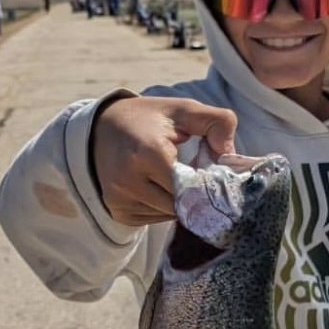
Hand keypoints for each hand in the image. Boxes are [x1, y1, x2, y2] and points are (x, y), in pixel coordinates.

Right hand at [91, 95, 237, 226]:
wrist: (99, 129)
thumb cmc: (148, 120)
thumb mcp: (183, 110)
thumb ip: (216, 121)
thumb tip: (230, 153)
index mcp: (148, 153)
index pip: (191, 186)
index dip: (205, 181)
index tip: (209, 171)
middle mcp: (129, 180)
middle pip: (181, 204)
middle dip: (193, 193)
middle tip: (191, 173)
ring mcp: (120, 199)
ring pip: (169, 215)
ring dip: (178, 201)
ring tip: (170, 176)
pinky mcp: (118, 212)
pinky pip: (154, 218)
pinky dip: (162, 206)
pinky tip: (156, 186)